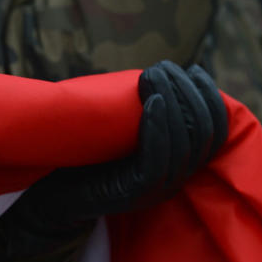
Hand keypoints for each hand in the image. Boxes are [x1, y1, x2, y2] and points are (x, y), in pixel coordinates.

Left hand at [5, 60, 227, 240]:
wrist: (47, 193)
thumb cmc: (82, 155)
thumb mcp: (120, 130)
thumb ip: (141, 111)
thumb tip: (160, 73)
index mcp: (177, 163)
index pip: (214, 130)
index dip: (210, 97)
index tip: (193, 69)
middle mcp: (174, 178)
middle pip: (203, 133)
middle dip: (188, 93)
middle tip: (164, 67)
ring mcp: (156, 189)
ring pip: (183, 145)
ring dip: (173, 103)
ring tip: (156, 75)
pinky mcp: (135, 194)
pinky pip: (158, 161)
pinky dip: (158, 127)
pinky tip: (151, 101)